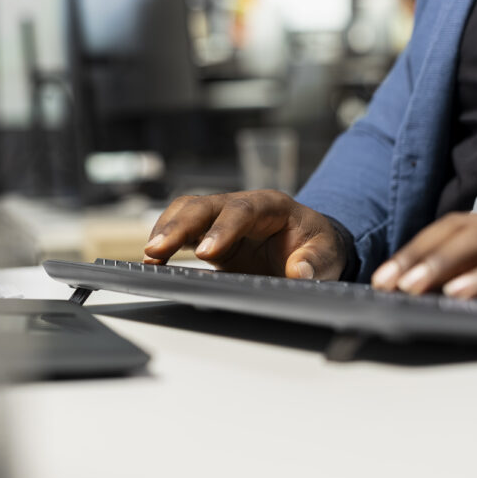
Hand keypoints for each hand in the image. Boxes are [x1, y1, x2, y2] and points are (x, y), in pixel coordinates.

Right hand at [143, 190, 346, 279]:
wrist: (308, 247)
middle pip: (204, 206)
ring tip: (149, 255)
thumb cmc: (316, 247)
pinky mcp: (209, 234)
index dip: (223, 229)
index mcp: (271, 205)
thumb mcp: (327, 256)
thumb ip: (315, 263)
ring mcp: (222, 218)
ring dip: (165, 230)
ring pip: (187, 211)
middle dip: (179, 226)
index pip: (242, 210)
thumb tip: (299, 272)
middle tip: (157, 249)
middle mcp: (241, 205)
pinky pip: (182, 229)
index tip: (207, 253)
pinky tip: (152, 260)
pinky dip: (165, 242)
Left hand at [370, 211, 476, 342]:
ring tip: (415, 288)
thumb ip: (464, 281)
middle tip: (390, 283)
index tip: (382, 279)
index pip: (450, 228)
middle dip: (420, 255)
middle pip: (463, 228)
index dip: (413, 250)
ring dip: (446, 263)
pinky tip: (459, 295)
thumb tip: (409, 294)